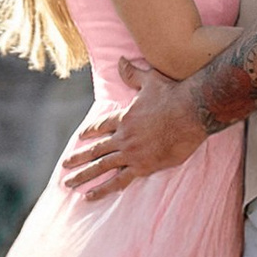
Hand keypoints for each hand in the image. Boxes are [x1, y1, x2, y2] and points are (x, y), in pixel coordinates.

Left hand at [60, 64, 208, 196]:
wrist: (192, 112)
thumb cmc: (174, 94)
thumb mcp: (150, 80)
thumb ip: (132, 74)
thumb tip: (120, 60)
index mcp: (124, 118)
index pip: (100, 126)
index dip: (90, 132)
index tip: (81, 137)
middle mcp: (124, 137)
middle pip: (95, 150)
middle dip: (78, 159)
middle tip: (64, 166)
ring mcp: (132, 153)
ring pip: (102, 167)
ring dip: (83, 176)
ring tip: (68, 183)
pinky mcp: (144, 166)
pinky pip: (120, 181)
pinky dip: (104, 189)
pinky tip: (90, 195)